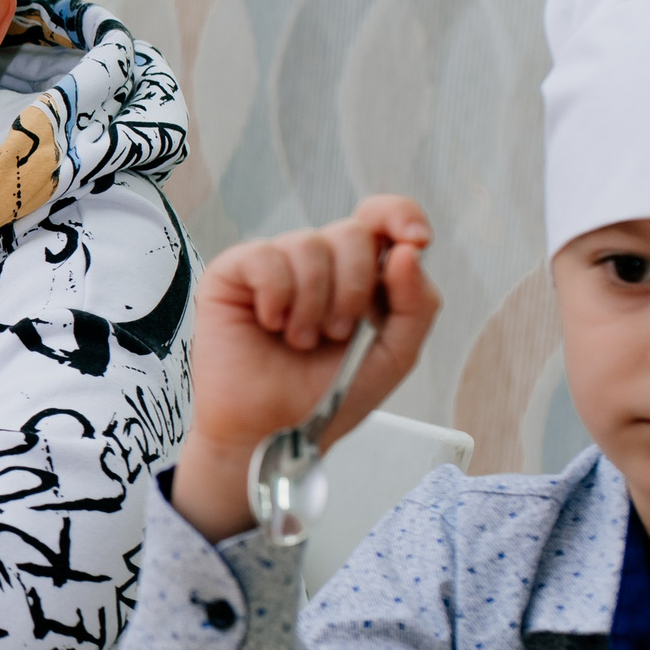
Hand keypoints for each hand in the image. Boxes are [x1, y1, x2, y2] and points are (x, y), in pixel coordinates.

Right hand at [168, 195, 440, 541]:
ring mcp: (273, 266)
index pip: (382, 217)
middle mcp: (317, 263)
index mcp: (358, 274)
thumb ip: (416, 304)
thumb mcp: (395, 356)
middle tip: (337, 334)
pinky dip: (277, 296)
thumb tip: (407, 252)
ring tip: (299, 340)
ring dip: (313, 303)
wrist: (275, 433)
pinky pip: (264, 257)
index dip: (401, 216)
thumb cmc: (329, 398)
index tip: (417, 242)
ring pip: (309, 244)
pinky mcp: (232, 274)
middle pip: (351, 232)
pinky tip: (270, 325)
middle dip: (354, 289)